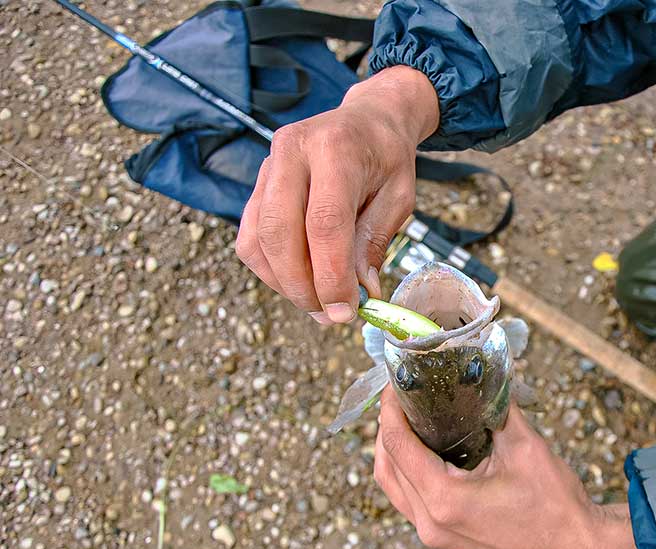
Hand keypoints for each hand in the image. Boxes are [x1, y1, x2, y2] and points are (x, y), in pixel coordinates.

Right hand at [235, 66, 439, 324]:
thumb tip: (360, 292)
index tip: (345, 311)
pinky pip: (251, 237)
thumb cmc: (386, 158)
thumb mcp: (399, 196)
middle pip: (280, 234)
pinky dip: (271, 269)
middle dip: (302, 286)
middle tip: (330, 316)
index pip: (324, 223)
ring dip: (284, 283)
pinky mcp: (257, 184)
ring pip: (258, 239)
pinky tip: (300, 281)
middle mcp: (293, 152)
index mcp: (336, 150)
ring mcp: (268, 166)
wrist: (367, 118)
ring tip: (318, 303)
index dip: (331, 276)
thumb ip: (375, 241)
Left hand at [373, 387, 642, 548]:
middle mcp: (431, 521)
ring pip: (392, 486)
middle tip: (401, 395)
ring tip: (407, 416)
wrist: (577, 548)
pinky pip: (408, 500)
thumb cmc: (556, 502)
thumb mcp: (525, 445)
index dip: (391, 409)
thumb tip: (480, 371)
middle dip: (387, 426)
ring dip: (392, 450)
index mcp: (445, 500)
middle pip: (386, 466)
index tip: (394, 382)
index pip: (399, 445)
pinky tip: (424, 447)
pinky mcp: (443, 537)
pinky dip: (406, 471)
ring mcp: (434, 534)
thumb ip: (496, 406)